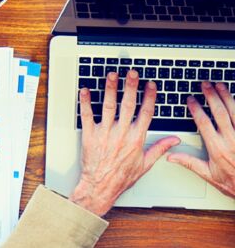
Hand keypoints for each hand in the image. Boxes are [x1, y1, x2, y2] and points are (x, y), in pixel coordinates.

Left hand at [69, 70, 179, 215]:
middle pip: (128, 105)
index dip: (149, 97)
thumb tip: (174, 140)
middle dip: (131, 87)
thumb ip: (159, 148)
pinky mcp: (89, 135)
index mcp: (136, 139)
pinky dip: (85, 102)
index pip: (145, 113)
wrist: (101, 185)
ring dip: (110, 89)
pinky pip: (87, 115)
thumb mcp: (145, 164)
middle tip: (132, 73)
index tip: (150, 85)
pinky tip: (86, 90)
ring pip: (108, 106)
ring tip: (112, 75)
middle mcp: (121, 133)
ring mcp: (104, 133)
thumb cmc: (122, 176)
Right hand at [167, 81, 234, 197]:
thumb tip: (171, 157)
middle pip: (220, 112)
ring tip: (220, 86)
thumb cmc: (234, 183)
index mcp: (217, 149)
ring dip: (227, 97)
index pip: (203, 123)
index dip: (196, 109)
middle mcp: (231, 140)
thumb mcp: (210, 175)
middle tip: (205, 85)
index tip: (190, 99)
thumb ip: (190, 163)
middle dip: (211, 96)